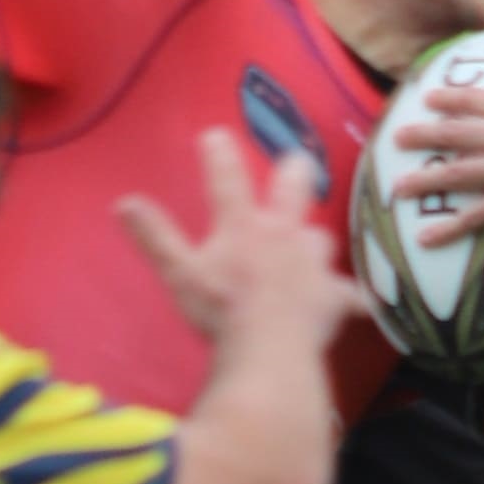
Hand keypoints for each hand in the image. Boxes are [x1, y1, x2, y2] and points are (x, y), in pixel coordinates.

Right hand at [120, 122, 344, 341]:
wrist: (270, 349)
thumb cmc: (221, 311)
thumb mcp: (179, 274)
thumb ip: (155, 237)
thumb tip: (122, 203)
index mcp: (243, 227)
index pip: (227, 181)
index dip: (219, 154)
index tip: (215, 134)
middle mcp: (283, 234)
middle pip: (294, 190)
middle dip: (294, 173)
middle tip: (296, 163)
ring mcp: (313, 264)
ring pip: (320, 239)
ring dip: (314, 241)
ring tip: (312, 244)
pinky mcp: (333, 297)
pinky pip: (349, 297)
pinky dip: (353, 301)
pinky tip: (361, 305)